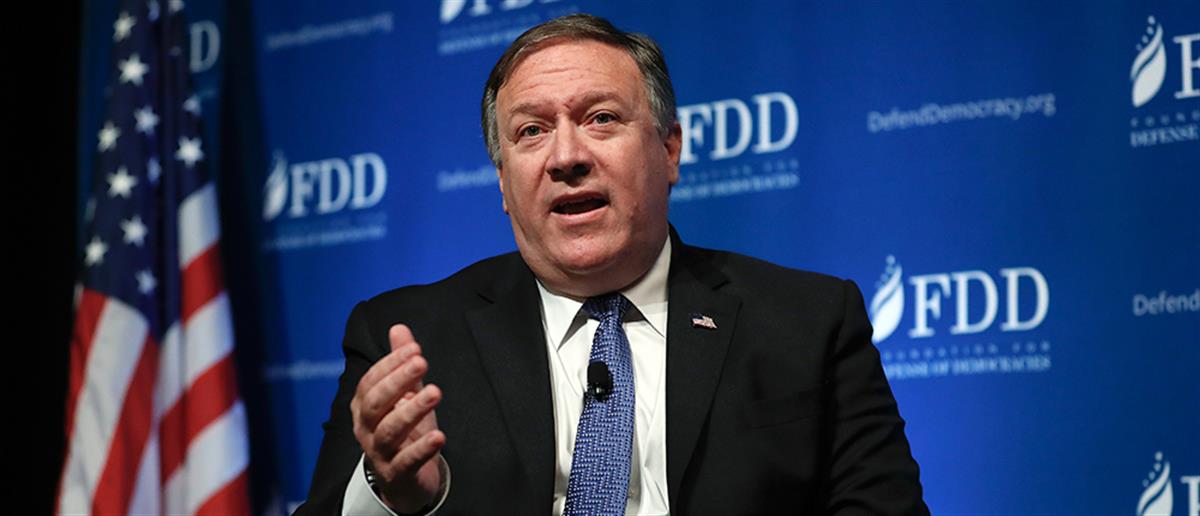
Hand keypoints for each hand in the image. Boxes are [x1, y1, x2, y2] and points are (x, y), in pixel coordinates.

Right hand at [351, 324, 446, 512]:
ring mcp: (379, 453)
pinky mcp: (396, 474)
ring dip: (412, 410)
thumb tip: (399, 328)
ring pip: (389, 430)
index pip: (371, 381)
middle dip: (397, 381)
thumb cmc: (405, 432)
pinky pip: (406, 461)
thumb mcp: (406, 395)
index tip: (415, 349)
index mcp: (364, 406)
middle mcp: (366, 428)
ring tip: (434, 393)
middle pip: (375, 403)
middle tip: (421, 362)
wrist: (406, 481)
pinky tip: (439, 436)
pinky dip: (421, 448)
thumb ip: (401, 364)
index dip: (391, 364)